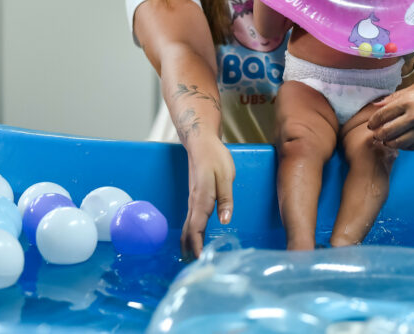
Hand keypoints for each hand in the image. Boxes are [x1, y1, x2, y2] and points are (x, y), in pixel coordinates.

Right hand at [181, 140, 235, 259]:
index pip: (196, 229)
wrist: (201, 144)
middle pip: (189, 232)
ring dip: (189, 245)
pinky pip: (190, 221)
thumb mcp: (226, 176)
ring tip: (192, 262)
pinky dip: (190, 235)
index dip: (197, 247)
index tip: (199, 262)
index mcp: (201, 199)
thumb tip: (225, 220)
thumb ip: (226, 198)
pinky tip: (193, 242)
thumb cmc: (215, 158)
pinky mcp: (194, 199)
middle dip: (191, 251)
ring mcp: (192, 201)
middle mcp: (193, 203)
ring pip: (188, 228)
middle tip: (195, 270)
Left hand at [368, 79, 413, 149]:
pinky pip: (412, 147)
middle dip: (378, 134)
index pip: (382, 115)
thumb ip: (396, 97)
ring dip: (389, 143)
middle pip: (387, 132)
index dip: (373, 121)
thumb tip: (378, 104)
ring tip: (387, 139)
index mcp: (409, 100)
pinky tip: (403, 141)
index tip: (371, 124)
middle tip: (376, 134)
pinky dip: (404, 146)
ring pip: (398, 143)